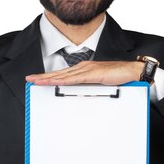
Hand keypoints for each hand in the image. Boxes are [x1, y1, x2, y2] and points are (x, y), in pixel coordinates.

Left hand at [25, 60, 144, 85]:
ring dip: (49, 78)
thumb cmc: (119, 78)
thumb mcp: (100, 85)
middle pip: (59, 73)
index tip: (38, 80)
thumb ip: (90, 89)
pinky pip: (75, 78)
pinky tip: (54, 82)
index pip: (63, 74)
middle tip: (29, 79)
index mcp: (85, 70)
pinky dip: (63, 80)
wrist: (133, 72)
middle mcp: (84, 67)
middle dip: (43, 76)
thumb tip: (80, 97)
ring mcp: (88, 69)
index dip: (49, 77)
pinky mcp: (94, 73)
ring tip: (36, 81)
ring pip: (64, 75)